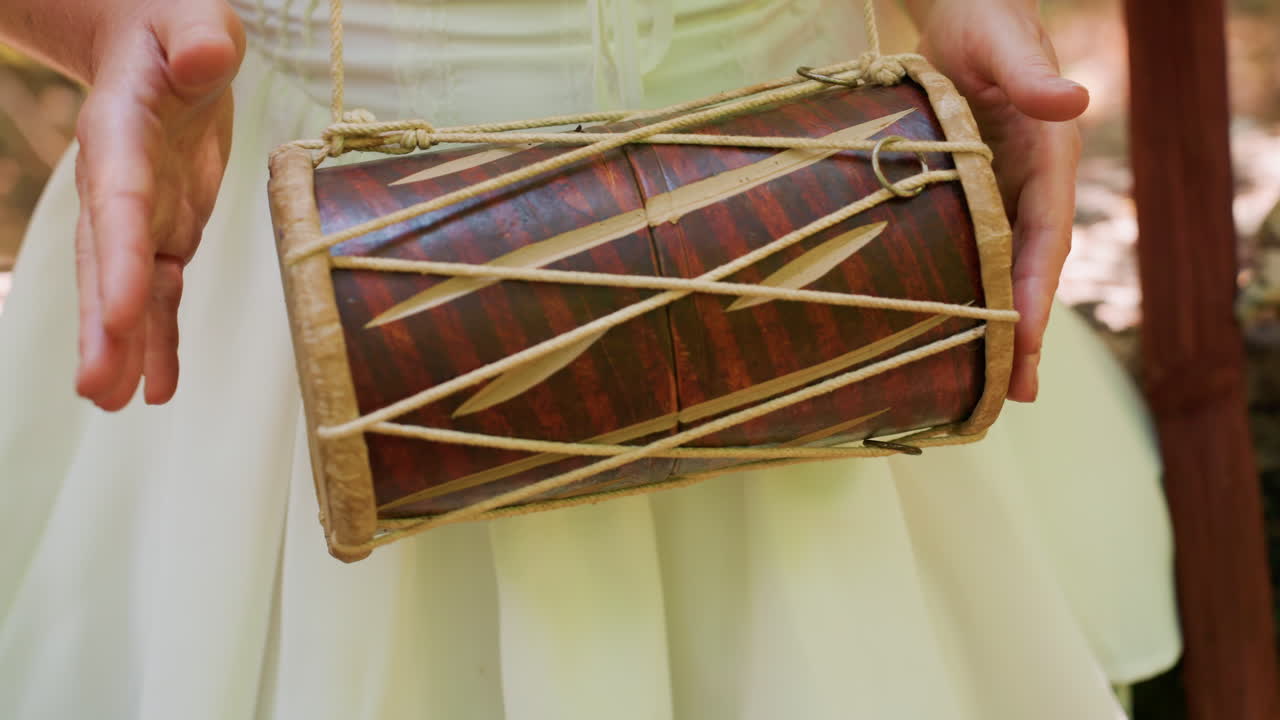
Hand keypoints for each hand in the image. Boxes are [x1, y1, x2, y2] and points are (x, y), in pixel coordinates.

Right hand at [74, 0, 243, 409]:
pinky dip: (161, 339)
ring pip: (130, 289)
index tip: (123, 311)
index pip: (120, 202)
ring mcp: (142, 215)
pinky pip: (163, 293)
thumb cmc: (178, 29)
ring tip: (115, 402)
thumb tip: (205, 55)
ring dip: (126, 348)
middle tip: (98, 388)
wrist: (157, 45)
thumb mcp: (196, 22)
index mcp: (123, 135)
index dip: (121, 257)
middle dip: (106, 326)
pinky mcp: (166, 232)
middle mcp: (122, 185)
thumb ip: (198, 38)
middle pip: (109, 262)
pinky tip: (158, 387)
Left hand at [909, 0, 1087, 401]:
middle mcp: (1033, 183)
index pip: (1046, 235)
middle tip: (1014, 394)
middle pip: (1032, 269)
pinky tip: (955, 333)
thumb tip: (1075, 101)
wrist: (966, 11)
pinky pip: (977, 251)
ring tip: (991, 388)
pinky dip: (972, 294)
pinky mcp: (975, 193)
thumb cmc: (987, 19)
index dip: (1035, 290)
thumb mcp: (1005, 43)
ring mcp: (1005, 191)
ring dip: (1000, 326)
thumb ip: (1033, 74)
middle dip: (1024, 331)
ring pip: (1006, 270)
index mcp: (1049, 157)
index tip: (1022, 339)